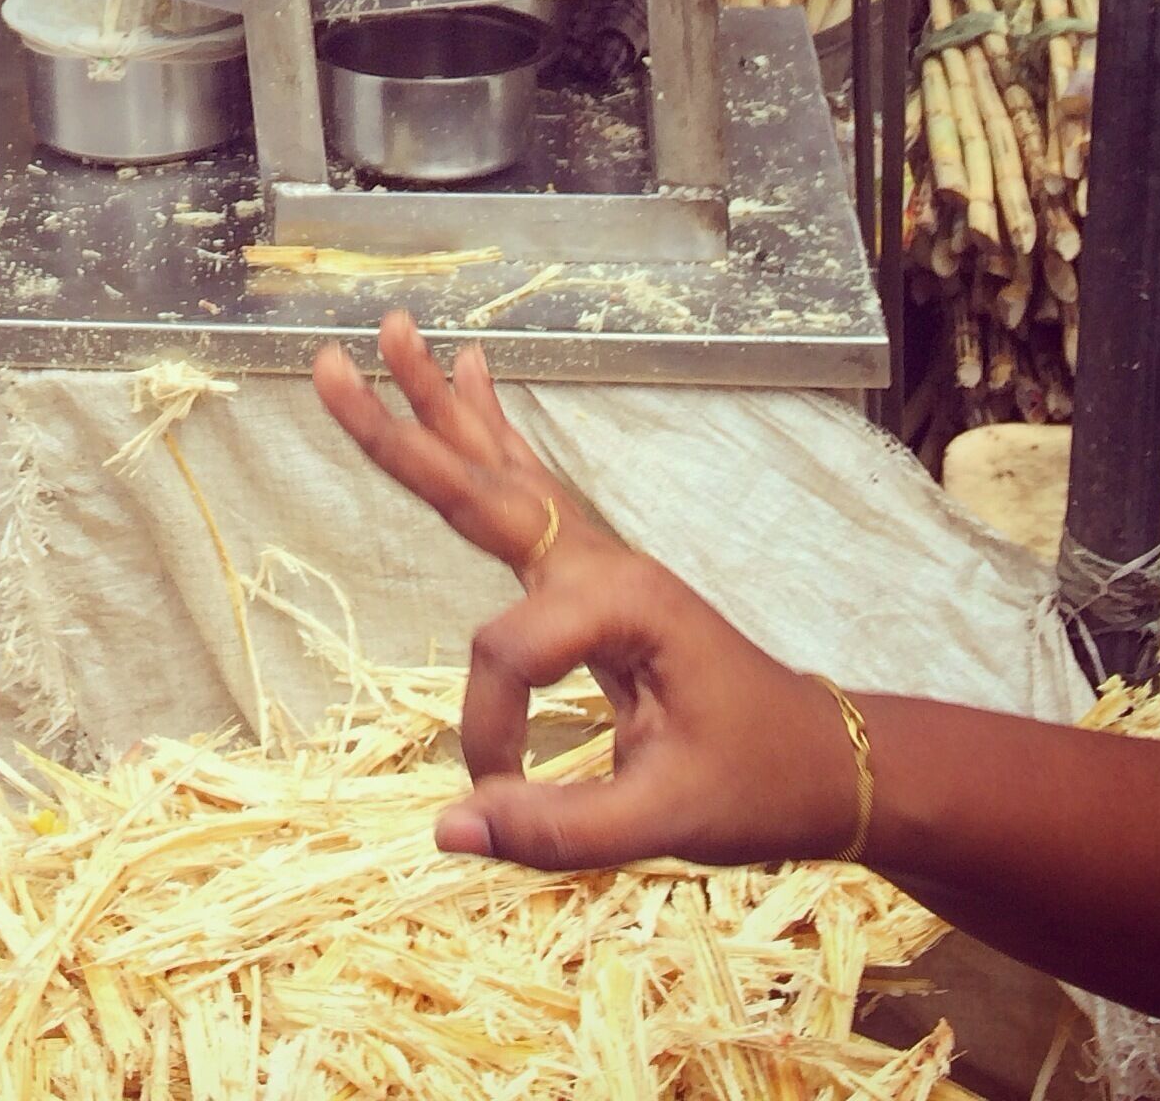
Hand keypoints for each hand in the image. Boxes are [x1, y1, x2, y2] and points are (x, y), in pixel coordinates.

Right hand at [313, 311, 861, 871]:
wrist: (830, 763)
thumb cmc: (758, 785)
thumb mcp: (665, 821)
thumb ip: (555, 827)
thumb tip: (449, 829)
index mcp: (621, 604)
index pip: (506, 653)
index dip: (487, 732)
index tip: (496, 800)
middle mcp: (602, 560)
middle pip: (480, 485)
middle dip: (400, 429)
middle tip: (328, 363)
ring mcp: (596, 555)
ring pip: (500, 468)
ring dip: (438, 402)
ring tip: (393, 329)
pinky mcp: (591, 567)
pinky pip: (526, 484)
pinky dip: (489, 428)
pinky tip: (472, 369)